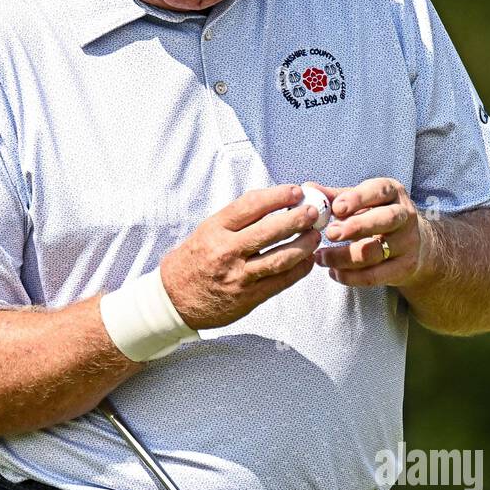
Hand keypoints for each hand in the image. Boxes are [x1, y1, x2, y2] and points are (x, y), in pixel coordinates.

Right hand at [160, 184, 322, 328]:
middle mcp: (227, 251)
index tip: (295, 191)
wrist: (174, 299)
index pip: (251, 205)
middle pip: (270, 231)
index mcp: (215, 229)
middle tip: (313, 212)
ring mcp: (238, 276)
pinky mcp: (248, 297)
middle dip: (297, 219)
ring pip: (280, 258)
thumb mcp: (206, 231)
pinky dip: (298, 270)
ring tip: (315, 236)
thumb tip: (274, 204)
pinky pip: (280, 282)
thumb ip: (237, 220)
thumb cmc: (193, 261)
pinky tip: (307, 260)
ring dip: (303, 245)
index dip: (277, 196)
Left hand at [310, 177, 431, 286]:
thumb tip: (308, 190)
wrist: (414, 244)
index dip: (358, 198)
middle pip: (385, 220)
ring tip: (321, 257)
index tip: (336, 208)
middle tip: (330, 233)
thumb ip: (335, 196)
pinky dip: (351, 276)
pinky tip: (333, 272)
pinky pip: (375, 275)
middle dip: (356, 227)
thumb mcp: (362, 201)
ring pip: (375, 251)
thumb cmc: (377, 216)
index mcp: (393, 193)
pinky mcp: (403, 267)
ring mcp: (406, 243)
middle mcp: (404, 215)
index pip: (379, 191)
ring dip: (343, 256)